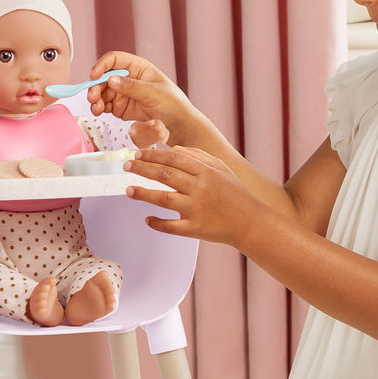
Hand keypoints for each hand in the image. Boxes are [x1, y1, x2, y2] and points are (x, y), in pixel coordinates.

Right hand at [87, 52, 194, 140]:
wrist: (178, 124)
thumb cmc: (172, 103)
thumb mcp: (153, 92)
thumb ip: (131, 86)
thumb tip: (111, 79)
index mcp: (137, 67)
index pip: (115, 60)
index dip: (102, 65)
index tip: (94, 75)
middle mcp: (128, 78)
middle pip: (104, 77)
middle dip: (96, 86)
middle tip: (92, 97)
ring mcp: (123, 93)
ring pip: (102, 92)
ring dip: (95, 98)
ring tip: (96, 107)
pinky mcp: (120, 107)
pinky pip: (105, 104)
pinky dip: (99, 107)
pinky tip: (99, 111)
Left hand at [124, 146, 259, 246]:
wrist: (250, 222)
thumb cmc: (235, 193)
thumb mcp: (222, 168)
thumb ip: (199, 156)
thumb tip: (174, 149)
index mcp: (206, 172)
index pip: (173, 158)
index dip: (153, 155)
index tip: (138, 154)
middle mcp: (200, 189)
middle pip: (165, 175)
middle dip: (143, 169)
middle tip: (126, 166)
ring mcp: (196, 210)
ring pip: (164, 199)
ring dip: (143, 194)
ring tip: (128, 190)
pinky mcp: (195, 229)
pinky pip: (171, 227)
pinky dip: (157, 223)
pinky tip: (147, 219)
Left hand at [128, 118, 168, 148]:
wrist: (140, 136)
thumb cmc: (137, 131)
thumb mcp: (133, 131)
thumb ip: (132, 131)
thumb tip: (129, 131)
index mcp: (147, 123)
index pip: (150, 120)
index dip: (151, 121)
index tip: (151, 123)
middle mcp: (154, 125)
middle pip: (159, 123)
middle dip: (160, 125)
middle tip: (159, 128)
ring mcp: (158, 130)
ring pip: (163, 129)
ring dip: (163, 132)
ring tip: (161, 136)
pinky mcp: (161, 135)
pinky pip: (165, 134)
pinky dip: (165, 137)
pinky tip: (162, 142)